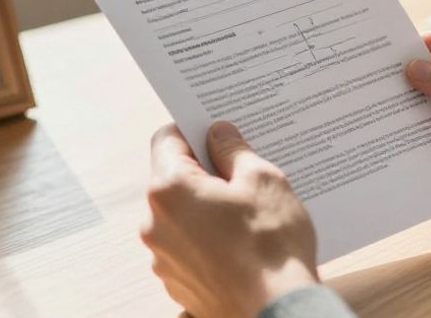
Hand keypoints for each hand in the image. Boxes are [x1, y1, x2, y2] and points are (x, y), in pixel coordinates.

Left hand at [142, 122, 318, 317]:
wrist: (275, 311)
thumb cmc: (271, 245)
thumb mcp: (262, 180)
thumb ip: (233, 150)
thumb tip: (219, 133)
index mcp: (170, 189)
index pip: (168, 139)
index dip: (194, 130)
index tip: (218, 134)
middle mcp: (155, 222)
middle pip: (172, 179)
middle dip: (204, 172)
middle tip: (243, 176)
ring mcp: (162, 257)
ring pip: (180, 214)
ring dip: (205, 207)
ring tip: (247, 215)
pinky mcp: (175, 281)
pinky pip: (186, 245)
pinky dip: (206, 238)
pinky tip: (240, 244)